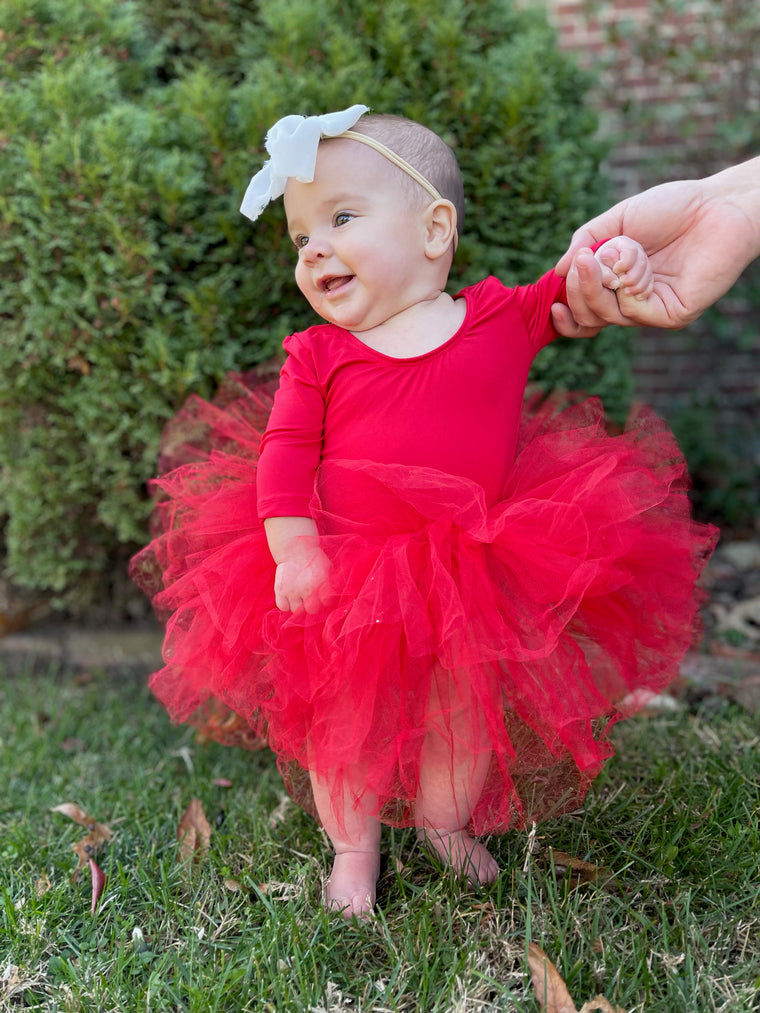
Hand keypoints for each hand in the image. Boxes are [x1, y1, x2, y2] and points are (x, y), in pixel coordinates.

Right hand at [274, 546, 331, 612]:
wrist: (296, 548)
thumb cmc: (314, 559)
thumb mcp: (327, 567)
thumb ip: (331, 582)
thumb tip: (333, 595)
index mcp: (322, 583)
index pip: (326, 602)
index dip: (324, 600)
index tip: (322, 596)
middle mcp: (308, 589)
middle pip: (312, 610)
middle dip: (312, 606)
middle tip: (309, 599)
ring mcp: (293, 590)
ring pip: (296, 610)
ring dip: (298, 605)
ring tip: (298, 597)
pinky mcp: (280, 589)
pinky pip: (283, 606)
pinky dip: (285, 605)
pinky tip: (288, 598)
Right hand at [551, 169, 759, 335]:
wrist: (717, 205)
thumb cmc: (671, 209)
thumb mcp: (616, 220)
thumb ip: (584, 243)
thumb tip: (558, 272)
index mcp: (617, 284)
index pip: (584, 313)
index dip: (567, 314)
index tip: (553, 303)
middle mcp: (632, 302)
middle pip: (588, 318)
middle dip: (579, 290)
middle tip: (582, 260)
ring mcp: (651, 311)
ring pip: (607, 316)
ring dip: (607, 281)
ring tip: (622, 251)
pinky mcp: (671, 314)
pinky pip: (634, 312)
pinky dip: (630, 287)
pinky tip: (639, 267)